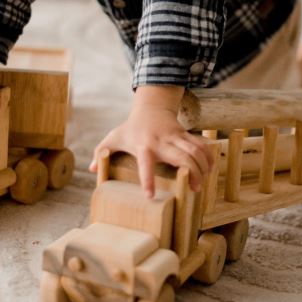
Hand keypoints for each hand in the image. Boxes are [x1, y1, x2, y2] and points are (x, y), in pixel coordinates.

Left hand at [89, 104, 213, 197]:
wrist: (151, 106)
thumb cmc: (131, 127)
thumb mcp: (113, 137)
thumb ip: (101, 151)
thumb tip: (90, 169)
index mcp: (143, 146)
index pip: (145, 164)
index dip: (147, 179)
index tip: (150, 195)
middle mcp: (162, 142)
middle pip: (181, 157)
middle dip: (191, 173)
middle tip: (195, 189)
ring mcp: (176, 137)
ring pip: (194, 150)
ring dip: (202, 166)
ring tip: (203, 183)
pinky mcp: (185, 134)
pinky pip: (201, 144)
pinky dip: (208, 156)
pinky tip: (211, 168)